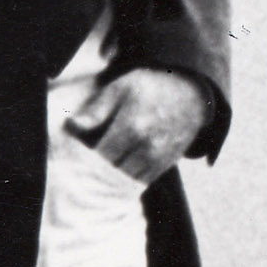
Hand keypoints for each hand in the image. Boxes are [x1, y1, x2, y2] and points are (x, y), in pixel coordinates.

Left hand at [65, 68, 209, 187]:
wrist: (191, 93)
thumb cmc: (151, 87)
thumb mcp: (121, 87)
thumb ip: (97, 108)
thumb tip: (74, 125)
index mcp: (131, 126)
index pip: (102, 154)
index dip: (89, 154)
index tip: (84, 149)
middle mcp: (147, 146)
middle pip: (114, 169)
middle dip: (102, 166)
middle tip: (95, 158)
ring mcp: (160, 157)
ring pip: (129, 178)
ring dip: (116, 174)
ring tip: (110, 163)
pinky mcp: (169, 163)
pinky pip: (145, 179)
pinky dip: (132, 177)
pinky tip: (126, 165)